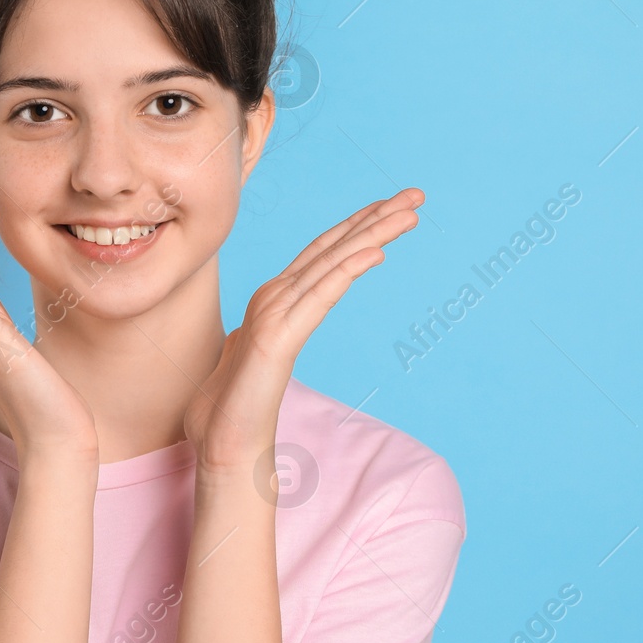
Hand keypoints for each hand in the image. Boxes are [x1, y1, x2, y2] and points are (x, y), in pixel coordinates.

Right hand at [183, 188, 425, 476]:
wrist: (225, 448)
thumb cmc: (237, 410)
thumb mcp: (260, 360)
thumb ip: (268, 337)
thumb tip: (270, 331)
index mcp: (274, 302)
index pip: (323, 254)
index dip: (357, 227)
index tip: (394, 207)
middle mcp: (273, 299)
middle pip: (331, 247)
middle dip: (375, 217)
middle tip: (417, 193)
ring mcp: (273, 315)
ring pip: (330, 262)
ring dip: (371, 232)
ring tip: (410, 211)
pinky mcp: (275, 339)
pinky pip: (318, 296)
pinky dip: (347, 269)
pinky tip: (376, 251)